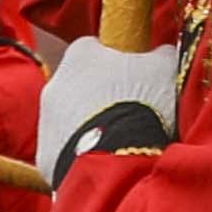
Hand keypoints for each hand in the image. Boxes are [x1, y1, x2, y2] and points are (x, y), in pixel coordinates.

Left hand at [39, 35, 186, 170]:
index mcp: (81, 54)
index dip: (115, 61)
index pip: (94, 48)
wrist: (119, 160)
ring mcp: (47, 122)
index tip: (134, 75)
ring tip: (121, 144)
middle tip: (129, 112)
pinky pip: (65, 152)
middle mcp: (56, 83)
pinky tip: (108, 163)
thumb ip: (161, 56)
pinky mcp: (46, 156)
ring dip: (89, 127)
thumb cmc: (142, 105)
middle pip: (79, 85)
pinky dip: (81, 156)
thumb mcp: (166, 68)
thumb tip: (163, 54)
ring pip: (69, 120)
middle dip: (100, 97)